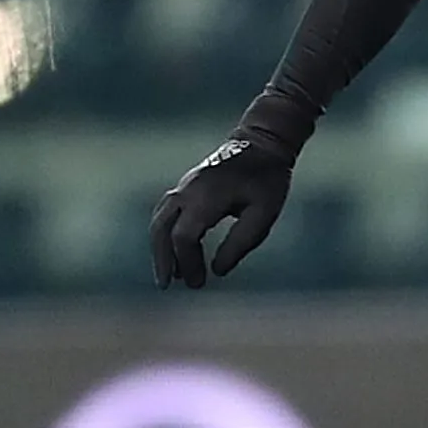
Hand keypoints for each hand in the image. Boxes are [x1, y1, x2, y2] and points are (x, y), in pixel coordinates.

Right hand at [150, 138, 291, 289]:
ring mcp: (185, 185)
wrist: (263, 143)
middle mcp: (188, 190)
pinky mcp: (187, 185)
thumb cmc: (267, 179)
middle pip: (161, 228)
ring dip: (161, 247)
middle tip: (167, 285)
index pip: (183, 236)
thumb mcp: (264, 213)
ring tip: (171, 273)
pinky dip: (166, 232)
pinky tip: (176, 250)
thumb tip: (218, 270)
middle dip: (162, 258)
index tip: (198, 283)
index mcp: (206, 197)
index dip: (187, 263)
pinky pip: (167, 211)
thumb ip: (240, 243)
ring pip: (160, 219)